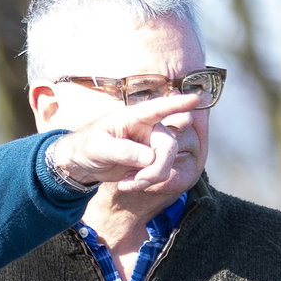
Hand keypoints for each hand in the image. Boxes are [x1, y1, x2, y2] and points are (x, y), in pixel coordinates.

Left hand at [47, 93, 203, 194]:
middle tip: (136, 182)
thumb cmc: (87, 146)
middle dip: (156, 169)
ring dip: (149, 178)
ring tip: (125, 184)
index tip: (198, 97)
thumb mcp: (98, 147)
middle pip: (168, 146)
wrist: (82, 162)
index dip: (179, 103)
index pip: (159, 108)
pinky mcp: (150, 159)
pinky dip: (145, 183)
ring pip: (166, 162)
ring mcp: (151, 144)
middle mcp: (147, 127)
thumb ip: (123, 150)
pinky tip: (127, 183)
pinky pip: (159, 173)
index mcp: (134, 116)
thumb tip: (149, 158)